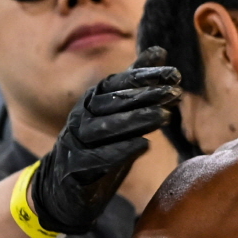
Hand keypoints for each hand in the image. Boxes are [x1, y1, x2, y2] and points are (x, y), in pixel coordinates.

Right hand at [28, 46, 181, 234]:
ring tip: (164, 116)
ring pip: (105, 128)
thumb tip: (159, 51)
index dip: (145, 76)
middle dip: (145, 96)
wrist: (63, 187)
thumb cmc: (98, 144)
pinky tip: (144, 146)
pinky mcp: (75, 168)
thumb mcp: (118, 112)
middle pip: (113, 103)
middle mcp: (81, 117)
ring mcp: (76, 142)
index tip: (174, 73)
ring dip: (135, 120)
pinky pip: (97, 158)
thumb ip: (135, 84)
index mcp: (92, 101)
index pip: (119, 83)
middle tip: (174, 92)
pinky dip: (120, 151)